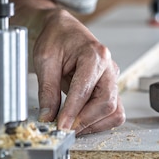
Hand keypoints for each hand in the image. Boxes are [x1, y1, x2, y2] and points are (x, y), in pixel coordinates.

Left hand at [33, 9, 125, 134]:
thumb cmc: (57, 38)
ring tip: (72, 125)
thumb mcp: (44, 59)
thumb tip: (48, 116)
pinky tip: (81, 120)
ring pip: (114, 110)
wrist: (65, 30)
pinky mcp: (111, 87)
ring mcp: (113, 78)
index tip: (60, 126)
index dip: (72, 112)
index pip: (85, 90)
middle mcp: (108, 67)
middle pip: (106, 103)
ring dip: (94, 124)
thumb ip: (47, 89)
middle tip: (64, 129)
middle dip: (84, 121)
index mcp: (94, 54)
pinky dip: (100, 121)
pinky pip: (113, 111)